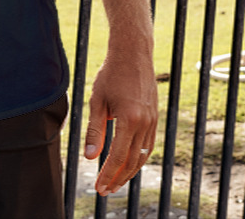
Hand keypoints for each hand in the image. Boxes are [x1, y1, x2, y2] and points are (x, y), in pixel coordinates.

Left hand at [84, 48, 158, 195]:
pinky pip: (148, 144)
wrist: (133, 53)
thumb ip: (95, 130)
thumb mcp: (98, 100)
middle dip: (118, 178)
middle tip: (105, 190)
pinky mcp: (155, 117)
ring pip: (143, 155)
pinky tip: (128, 162)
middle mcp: (145, 122)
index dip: (108, 174)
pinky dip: (138, 158)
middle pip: (132, 161)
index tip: (99, 187)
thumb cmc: (112, 73)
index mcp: (129, 119)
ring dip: (129, 171)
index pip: (118, 156)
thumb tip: (90, 157)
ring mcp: (152, 120)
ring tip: (116, 181)